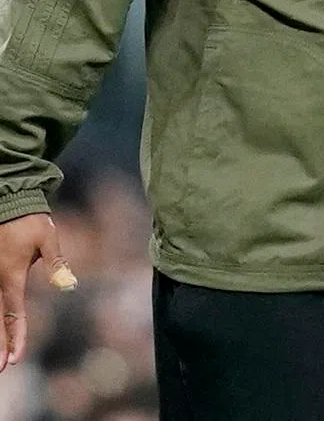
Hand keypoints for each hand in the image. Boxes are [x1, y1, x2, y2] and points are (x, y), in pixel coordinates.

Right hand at [0, 213, 76, 371]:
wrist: (8, 203)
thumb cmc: (29, 221)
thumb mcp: (48, 238)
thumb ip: (56, 263)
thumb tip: (69, 287)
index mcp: (11, 277)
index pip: (14, 314)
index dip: (17, 336)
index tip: (17, 358)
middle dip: (1, 343)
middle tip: (2, 367)